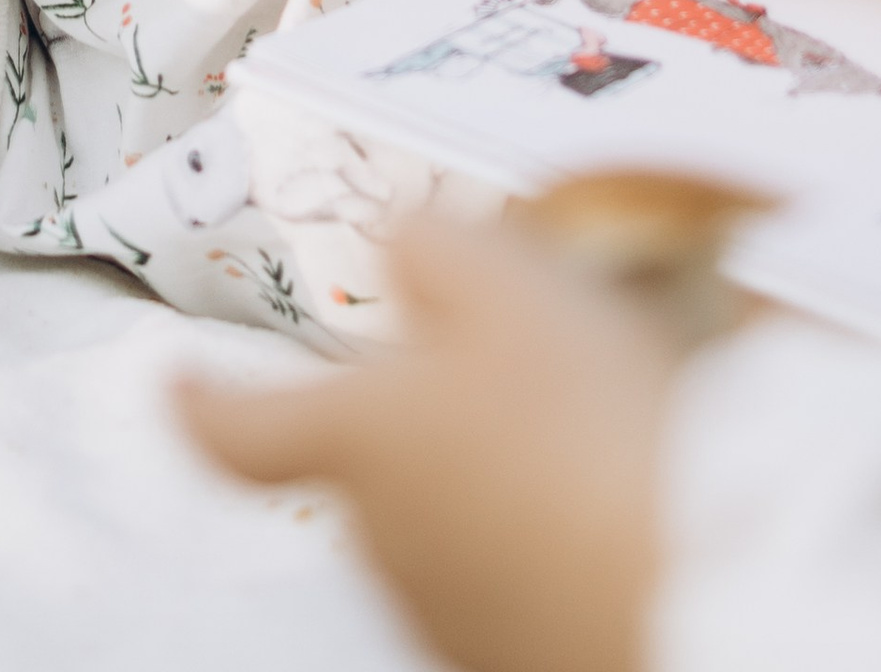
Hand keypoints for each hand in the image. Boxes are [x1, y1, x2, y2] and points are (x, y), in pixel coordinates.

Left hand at [179, 212, 670, 671]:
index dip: (201, 400)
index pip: (236, 429)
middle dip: (424, 416)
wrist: (707, 591)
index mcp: (360, 442)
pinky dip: (555, 542)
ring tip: (599, 435)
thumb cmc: (593, 434)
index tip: (173, 381)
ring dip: (502, 480)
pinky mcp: (527, 658)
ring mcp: (455, 620)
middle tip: (509, 363)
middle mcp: (387, 546)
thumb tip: (398, 252)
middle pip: (375, 465)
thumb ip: (431, 250)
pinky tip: (626, 509)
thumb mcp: (510, 286)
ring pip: (454, 522)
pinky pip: (522, 582)